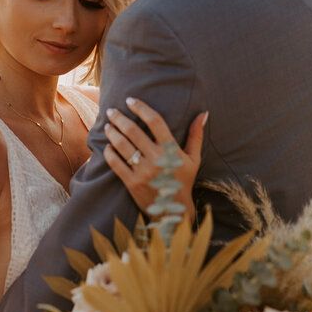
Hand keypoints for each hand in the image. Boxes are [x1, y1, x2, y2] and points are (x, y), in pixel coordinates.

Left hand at [102, 97, 207, 220]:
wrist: (174, 211)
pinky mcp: (132, 183)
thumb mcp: (194, 158)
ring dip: (112, 133)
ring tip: (108, 126)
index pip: (155, 121)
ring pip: (122, 146)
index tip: (130, 100)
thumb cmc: (184, 180)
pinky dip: (110, 153)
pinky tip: (108, 146)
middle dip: (119, 118)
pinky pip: (116, 164)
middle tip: (111, 111)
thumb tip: (204, 113)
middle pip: (133, 131)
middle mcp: (156, 159)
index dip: (141, 108)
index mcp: (171, 150)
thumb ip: (196, 135)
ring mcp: (143, 172)